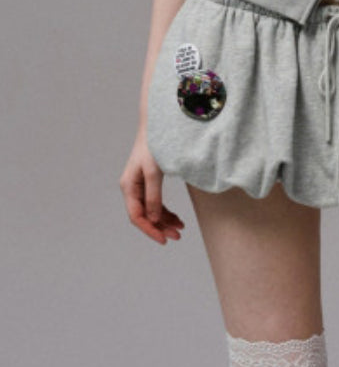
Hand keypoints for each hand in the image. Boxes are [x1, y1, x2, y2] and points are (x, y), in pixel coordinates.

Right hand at [120, 128, 184, 244]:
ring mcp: (140, 187)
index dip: (150, 230)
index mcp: (129, 187)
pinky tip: (178, 219)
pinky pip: (156, 204)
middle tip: (178, 236)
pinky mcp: (149, 183)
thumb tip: (153, 218)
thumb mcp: (154, 172)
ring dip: (165, 222)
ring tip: (181, 229)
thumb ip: (153, 196)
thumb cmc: (153, 145)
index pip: (137, 216)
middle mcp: (132, 189)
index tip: (164, 239)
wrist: (157, 126)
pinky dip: (167, 213)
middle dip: (160, 228)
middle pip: (144, 216)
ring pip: (151, 212)